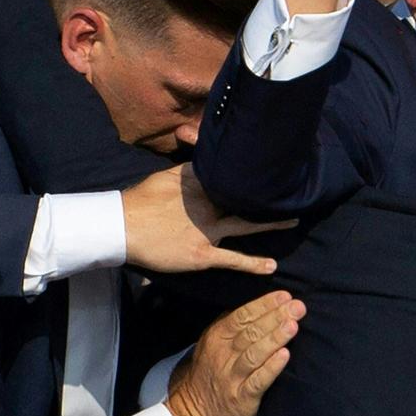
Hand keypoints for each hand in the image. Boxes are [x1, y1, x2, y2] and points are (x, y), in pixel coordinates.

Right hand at [122, 164, 295, 274]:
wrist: (120, 226)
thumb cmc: (141, 201)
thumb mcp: (168, 176)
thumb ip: (190, 169)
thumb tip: (204, 148)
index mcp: (202, 187)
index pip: (233, 179)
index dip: (254, 176)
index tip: (275, 170)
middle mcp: (210, 206)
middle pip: (246, 199)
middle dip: (269, 196)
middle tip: (294, 192)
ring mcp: (208, 231)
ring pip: (246, 226)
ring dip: (271, 225)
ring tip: (294, 222)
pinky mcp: (203, 253)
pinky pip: (232, 259)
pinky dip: (252, 264)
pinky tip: (272, 267)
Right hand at [165, 290, 306, 415]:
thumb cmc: (211, 374)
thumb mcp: (213, 344)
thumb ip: (233, 325)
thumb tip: (263, 303)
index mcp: (217, 337)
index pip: (242, 316)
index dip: (264, 304)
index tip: (285, 296)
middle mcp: (222, 355)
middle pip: (251, 332)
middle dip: (276, 317)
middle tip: (298, 307)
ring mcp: (231, 377)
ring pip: (255, 353)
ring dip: (275, 338)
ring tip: (293, 325)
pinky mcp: (241, 398)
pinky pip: (258, 380)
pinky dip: (271, 367)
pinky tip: (285, 356)